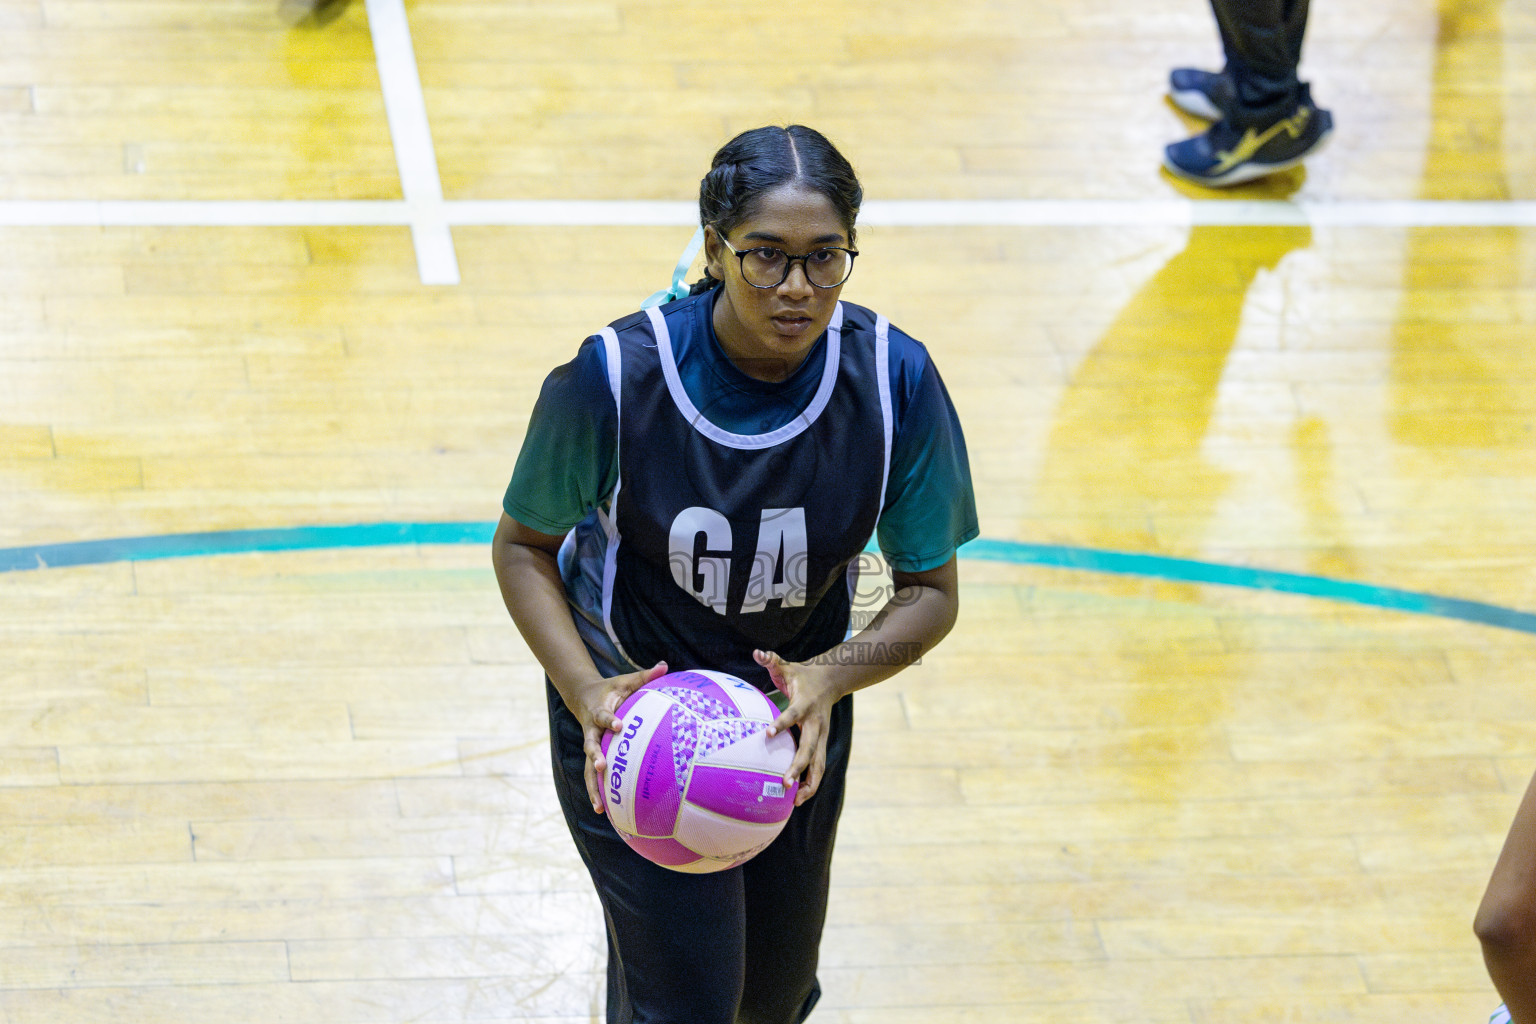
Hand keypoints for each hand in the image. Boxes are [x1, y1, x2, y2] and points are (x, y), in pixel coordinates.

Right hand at [578, 661, 667, 814]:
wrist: (583, 697)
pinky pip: (594, 777)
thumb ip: (644, 676)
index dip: (610, 720)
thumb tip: (665, 665)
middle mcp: (591, 732)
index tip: (618, 725)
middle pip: (590, 747)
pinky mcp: (594, 757)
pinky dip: (598, 793)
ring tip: (598, 807)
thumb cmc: (612, 690)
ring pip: (588, 769)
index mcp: (599, 712)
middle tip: (601, 768)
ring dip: (593, 787)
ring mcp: (591, 746)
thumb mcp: (626, 681)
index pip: (604, 716)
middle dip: (595, 758)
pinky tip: (605, 812)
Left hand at [755, 649, 841, 805]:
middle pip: (809, 749)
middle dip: (798, 767)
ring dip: (809, 783)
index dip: (781, 724)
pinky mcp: (822, 744)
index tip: (768, 734)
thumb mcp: (787, 667)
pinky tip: (800, 798)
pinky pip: (818, 766)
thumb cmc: (802, 676)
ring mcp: (822, 736)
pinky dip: (811, 783)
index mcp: (805, 705)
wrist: (831, 681)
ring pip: (819, 763)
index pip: (792, 715)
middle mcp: (816, 724)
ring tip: (796, 801)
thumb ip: (772, 660)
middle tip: (785, 783)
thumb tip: (757, 652)